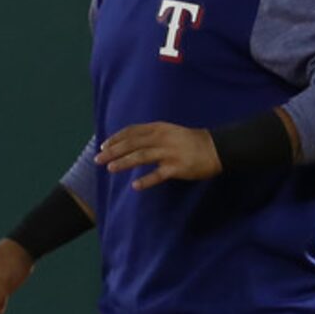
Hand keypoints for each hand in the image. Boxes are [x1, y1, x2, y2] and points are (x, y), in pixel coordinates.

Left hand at [95, 123, 219, 190]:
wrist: (216, 147)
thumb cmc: (189, 141)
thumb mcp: (169, 131)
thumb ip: (151, 135)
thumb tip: (129, 142)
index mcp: (159, 128)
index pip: (132, 131)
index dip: (116, 138)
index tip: (103, 146)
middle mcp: (162, 138)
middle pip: (132, 143)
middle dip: (113, 151)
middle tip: (98, 159)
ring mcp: (170, 153)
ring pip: (142, 156)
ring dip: (124, 162)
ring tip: (110, 168)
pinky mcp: (178, 168)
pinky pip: (159, 175)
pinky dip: (146, 180)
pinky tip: (135, 186)